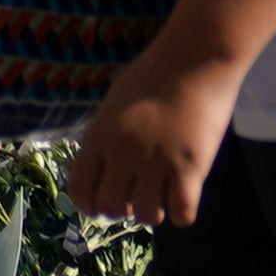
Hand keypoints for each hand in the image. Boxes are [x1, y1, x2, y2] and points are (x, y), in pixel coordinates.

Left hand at [64, 39, 239, 226]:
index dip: (88, 204)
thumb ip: (108, 136)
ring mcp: (157, 162)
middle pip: (112, 207)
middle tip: (135, 196)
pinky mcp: (190, 168)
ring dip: (153, 211)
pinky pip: (182, 213)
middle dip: (122, 209)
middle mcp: (123, 153)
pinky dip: (182, 212)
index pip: (80, 187)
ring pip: (147, 216)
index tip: (99, 206)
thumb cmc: (155, 74)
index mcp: (100, 135)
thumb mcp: (115, 103)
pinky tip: (184, 194)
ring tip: (161, 193)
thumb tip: (108, 169)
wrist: (195, 58)